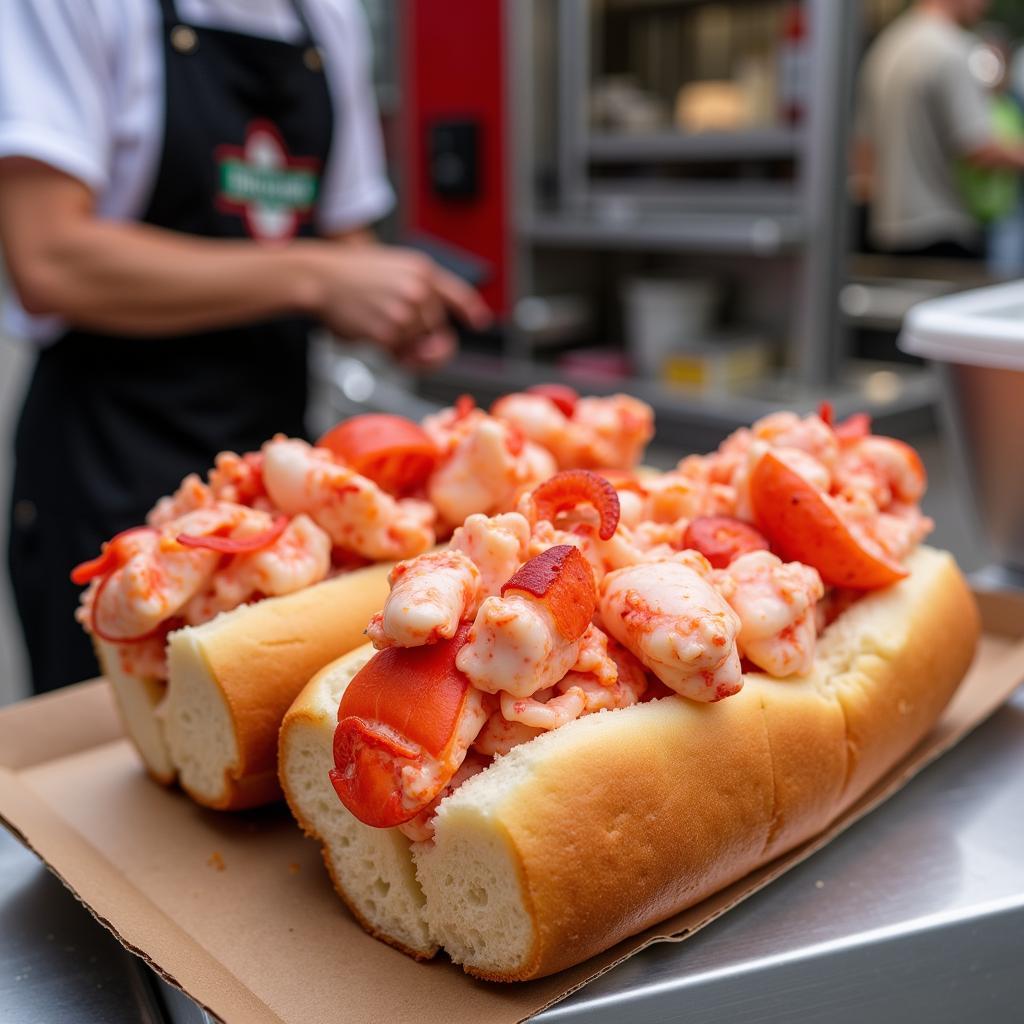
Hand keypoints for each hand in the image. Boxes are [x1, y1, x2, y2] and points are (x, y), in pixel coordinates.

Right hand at [297, 242, 491, 366]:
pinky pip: (399, 353)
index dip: (471, 309)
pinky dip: (387, 350)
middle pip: (436, 328)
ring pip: (417, 344)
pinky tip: (369, 331)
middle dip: (419, 336)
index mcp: (423, 271)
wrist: (320, 278)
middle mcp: (420, 291)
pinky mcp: (390, 332)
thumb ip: (419, 293)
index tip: (479, 321)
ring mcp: (406, 312)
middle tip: (390, 325)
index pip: (458, 294)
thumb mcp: (393, 268)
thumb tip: (438, 338)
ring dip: (400, 343)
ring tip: (374, 321)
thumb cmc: (351, 275)